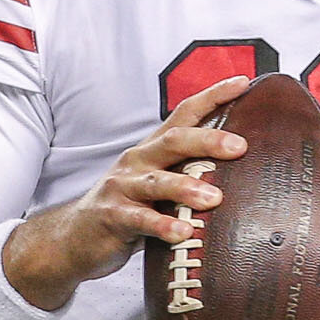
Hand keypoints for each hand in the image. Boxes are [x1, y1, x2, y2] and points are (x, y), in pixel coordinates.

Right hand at [3, 76, 250, 308]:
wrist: (76, 236)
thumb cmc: (130, 208)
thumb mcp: (159, 184)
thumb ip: (190, 173)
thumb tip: (243, 169)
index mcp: (153, 149)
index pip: (184, 114)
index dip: (212, 96)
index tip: (242, 82)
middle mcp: (137, 161)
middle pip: (173, 141)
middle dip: (207, 140)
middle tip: (239, 146)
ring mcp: (122, 187)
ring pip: (157, 181)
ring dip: (187, 187)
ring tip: (214, 198)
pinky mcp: (112, 216)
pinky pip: (140, 220)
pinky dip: (162, 226)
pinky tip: (184, 233)